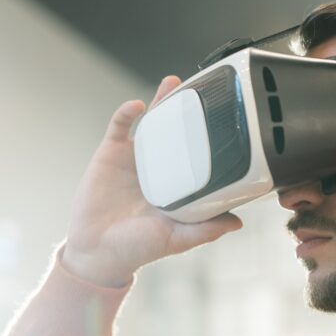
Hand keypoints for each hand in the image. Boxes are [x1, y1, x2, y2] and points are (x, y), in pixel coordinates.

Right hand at [62, 76, 243, 286]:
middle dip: (188, 111)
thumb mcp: (177, 239)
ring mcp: (135, 159)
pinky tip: (138, 105)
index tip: (225, 122)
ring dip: (161, 102)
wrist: (98, 252)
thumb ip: (206, 229)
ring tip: (174, 83)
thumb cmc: (138, 249)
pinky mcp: (110, 155)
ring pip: (151, 124)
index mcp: (178, 185)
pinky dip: (127, 113)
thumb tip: (238, 222)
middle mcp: (160, 168)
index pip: (198, 156)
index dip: (209, 139)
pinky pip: (119, 128)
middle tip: (201, 89)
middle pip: (177, 132)